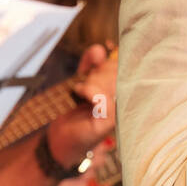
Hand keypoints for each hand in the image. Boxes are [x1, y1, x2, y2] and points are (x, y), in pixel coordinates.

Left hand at [47, 45, 117, 168]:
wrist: (61, 136)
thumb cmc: (74, 111)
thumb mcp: (83, 80)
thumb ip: (91, 64)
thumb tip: (99, 49)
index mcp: (124, 90)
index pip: (124, 66)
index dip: (108, 63)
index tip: (95, 64)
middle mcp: (126, 101)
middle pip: (118, 72)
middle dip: (98, 73)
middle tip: (84, 83)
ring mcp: (119, 112)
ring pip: (111, 82)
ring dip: (91, 82)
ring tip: (80, 91)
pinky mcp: (108, 122)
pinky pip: (102, 98)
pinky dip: (88, 91)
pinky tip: (79, 93)